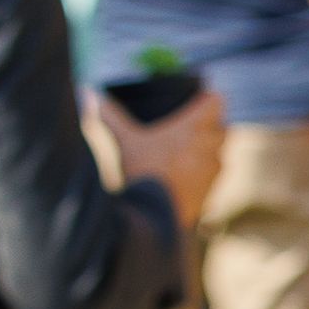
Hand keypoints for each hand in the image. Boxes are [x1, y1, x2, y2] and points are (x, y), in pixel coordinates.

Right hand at [104, 88, 227, 228]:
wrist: (154, 216)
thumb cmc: (143, 172)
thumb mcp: (125, 142)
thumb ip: (109, 116)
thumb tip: (86, 92)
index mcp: (195, 128)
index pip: (217, 101)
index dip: (207, 99)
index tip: (195, 102)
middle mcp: (211, 146)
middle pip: (221, 125)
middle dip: (209, 124)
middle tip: (188, 127)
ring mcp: (215, 169)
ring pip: (220, 150)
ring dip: (208, 148)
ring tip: (185, 150)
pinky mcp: (213, 189)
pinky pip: (216, 172)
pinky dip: (205, 169)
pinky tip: (185, 173)